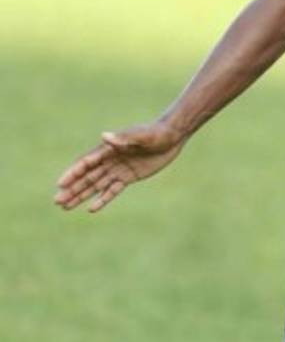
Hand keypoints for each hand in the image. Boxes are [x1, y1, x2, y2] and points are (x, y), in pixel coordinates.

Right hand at [54, 121, 186, 212]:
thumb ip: (123, 139)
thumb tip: (104, 136)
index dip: (72, 174)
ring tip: (66, 207)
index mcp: (108, 148)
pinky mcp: (128, 177)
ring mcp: (118, 169)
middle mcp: (109, 160)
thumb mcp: (141, 136)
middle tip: (57, 201)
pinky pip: (112, 190)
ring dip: (81, 196)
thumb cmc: (155, 133)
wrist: (171, 137)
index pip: (85, 163)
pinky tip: (91, 209)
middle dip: (72, 189)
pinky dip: (102, 199)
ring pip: (95, 186)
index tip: (60, 184)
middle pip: (86, 177)